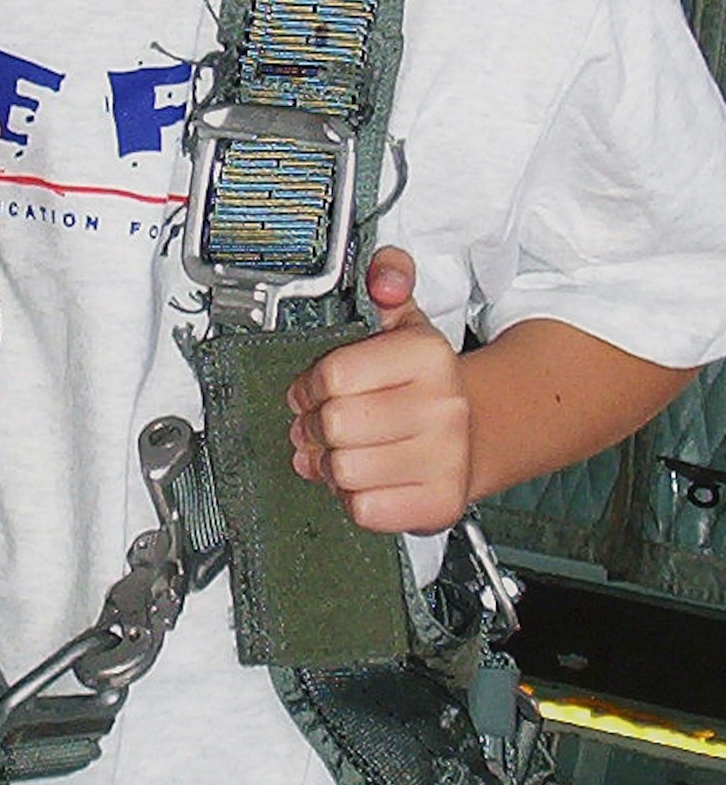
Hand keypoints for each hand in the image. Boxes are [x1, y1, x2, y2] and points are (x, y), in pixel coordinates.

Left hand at [286, 247, 472, 533]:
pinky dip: (352, 497)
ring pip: (344, 469)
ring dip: (328, 464)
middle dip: (312, 426)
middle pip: (334, 424)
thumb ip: (391, 278)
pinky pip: (364, 509)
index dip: (308, 385)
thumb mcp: (408, 321)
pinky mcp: (439, 503)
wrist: (476, 435)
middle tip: (315, 425)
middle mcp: (443, 406)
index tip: (307, 390)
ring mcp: (446, 458)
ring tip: (337, 451)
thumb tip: (385, 276)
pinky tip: (363, 478)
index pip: (334, 374)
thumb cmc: (425, 383)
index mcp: (427, 355)